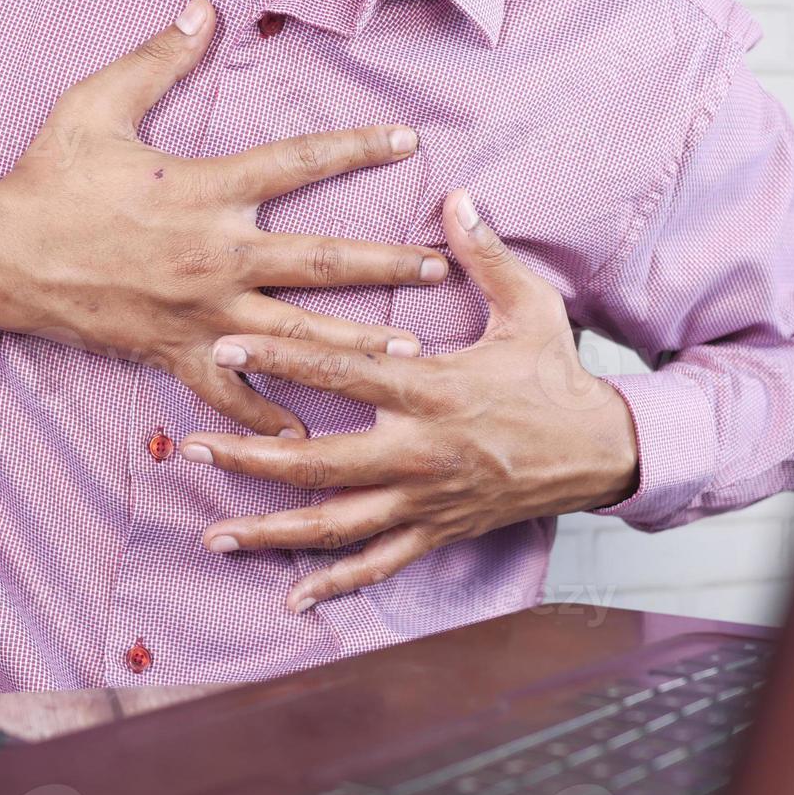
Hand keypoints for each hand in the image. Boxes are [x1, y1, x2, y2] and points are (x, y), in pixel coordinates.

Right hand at [0, 0, 448, 436]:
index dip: (358, 147)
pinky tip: (309, 436)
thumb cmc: (49, 180)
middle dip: (385, 265)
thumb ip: (157, 59)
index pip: (299, 162)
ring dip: (356, 343)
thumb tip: (202, 11)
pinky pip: (231, 392)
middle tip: (437, 269)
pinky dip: (268, 416)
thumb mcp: (97, 104)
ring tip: (410, 352)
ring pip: (295, 333)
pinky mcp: (175, 352)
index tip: (409, 142)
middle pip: (321, 261)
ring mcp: (201, 312)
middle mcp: (217, 255)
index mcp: (206, 190)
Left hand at [179, 189, 639, 610]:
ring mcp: (425, 502)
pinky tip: (293, 599)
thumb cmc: (560, 378)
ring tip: (213, 535)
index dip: (278, 358)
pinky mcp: (438, 532)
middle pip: (316, 464)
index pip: (341, 373)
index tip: (224, 345)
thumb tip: (456, 195)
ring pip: (335, 526)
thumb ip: (485, 255)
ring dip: (271, 533)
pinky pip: (379, 565)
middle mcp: (419, 454)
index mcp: (433, 392)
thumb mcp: (531, 308)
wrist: (603, 453)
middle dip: (248, 458)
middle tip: (191, 448)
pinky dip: (336, 586)